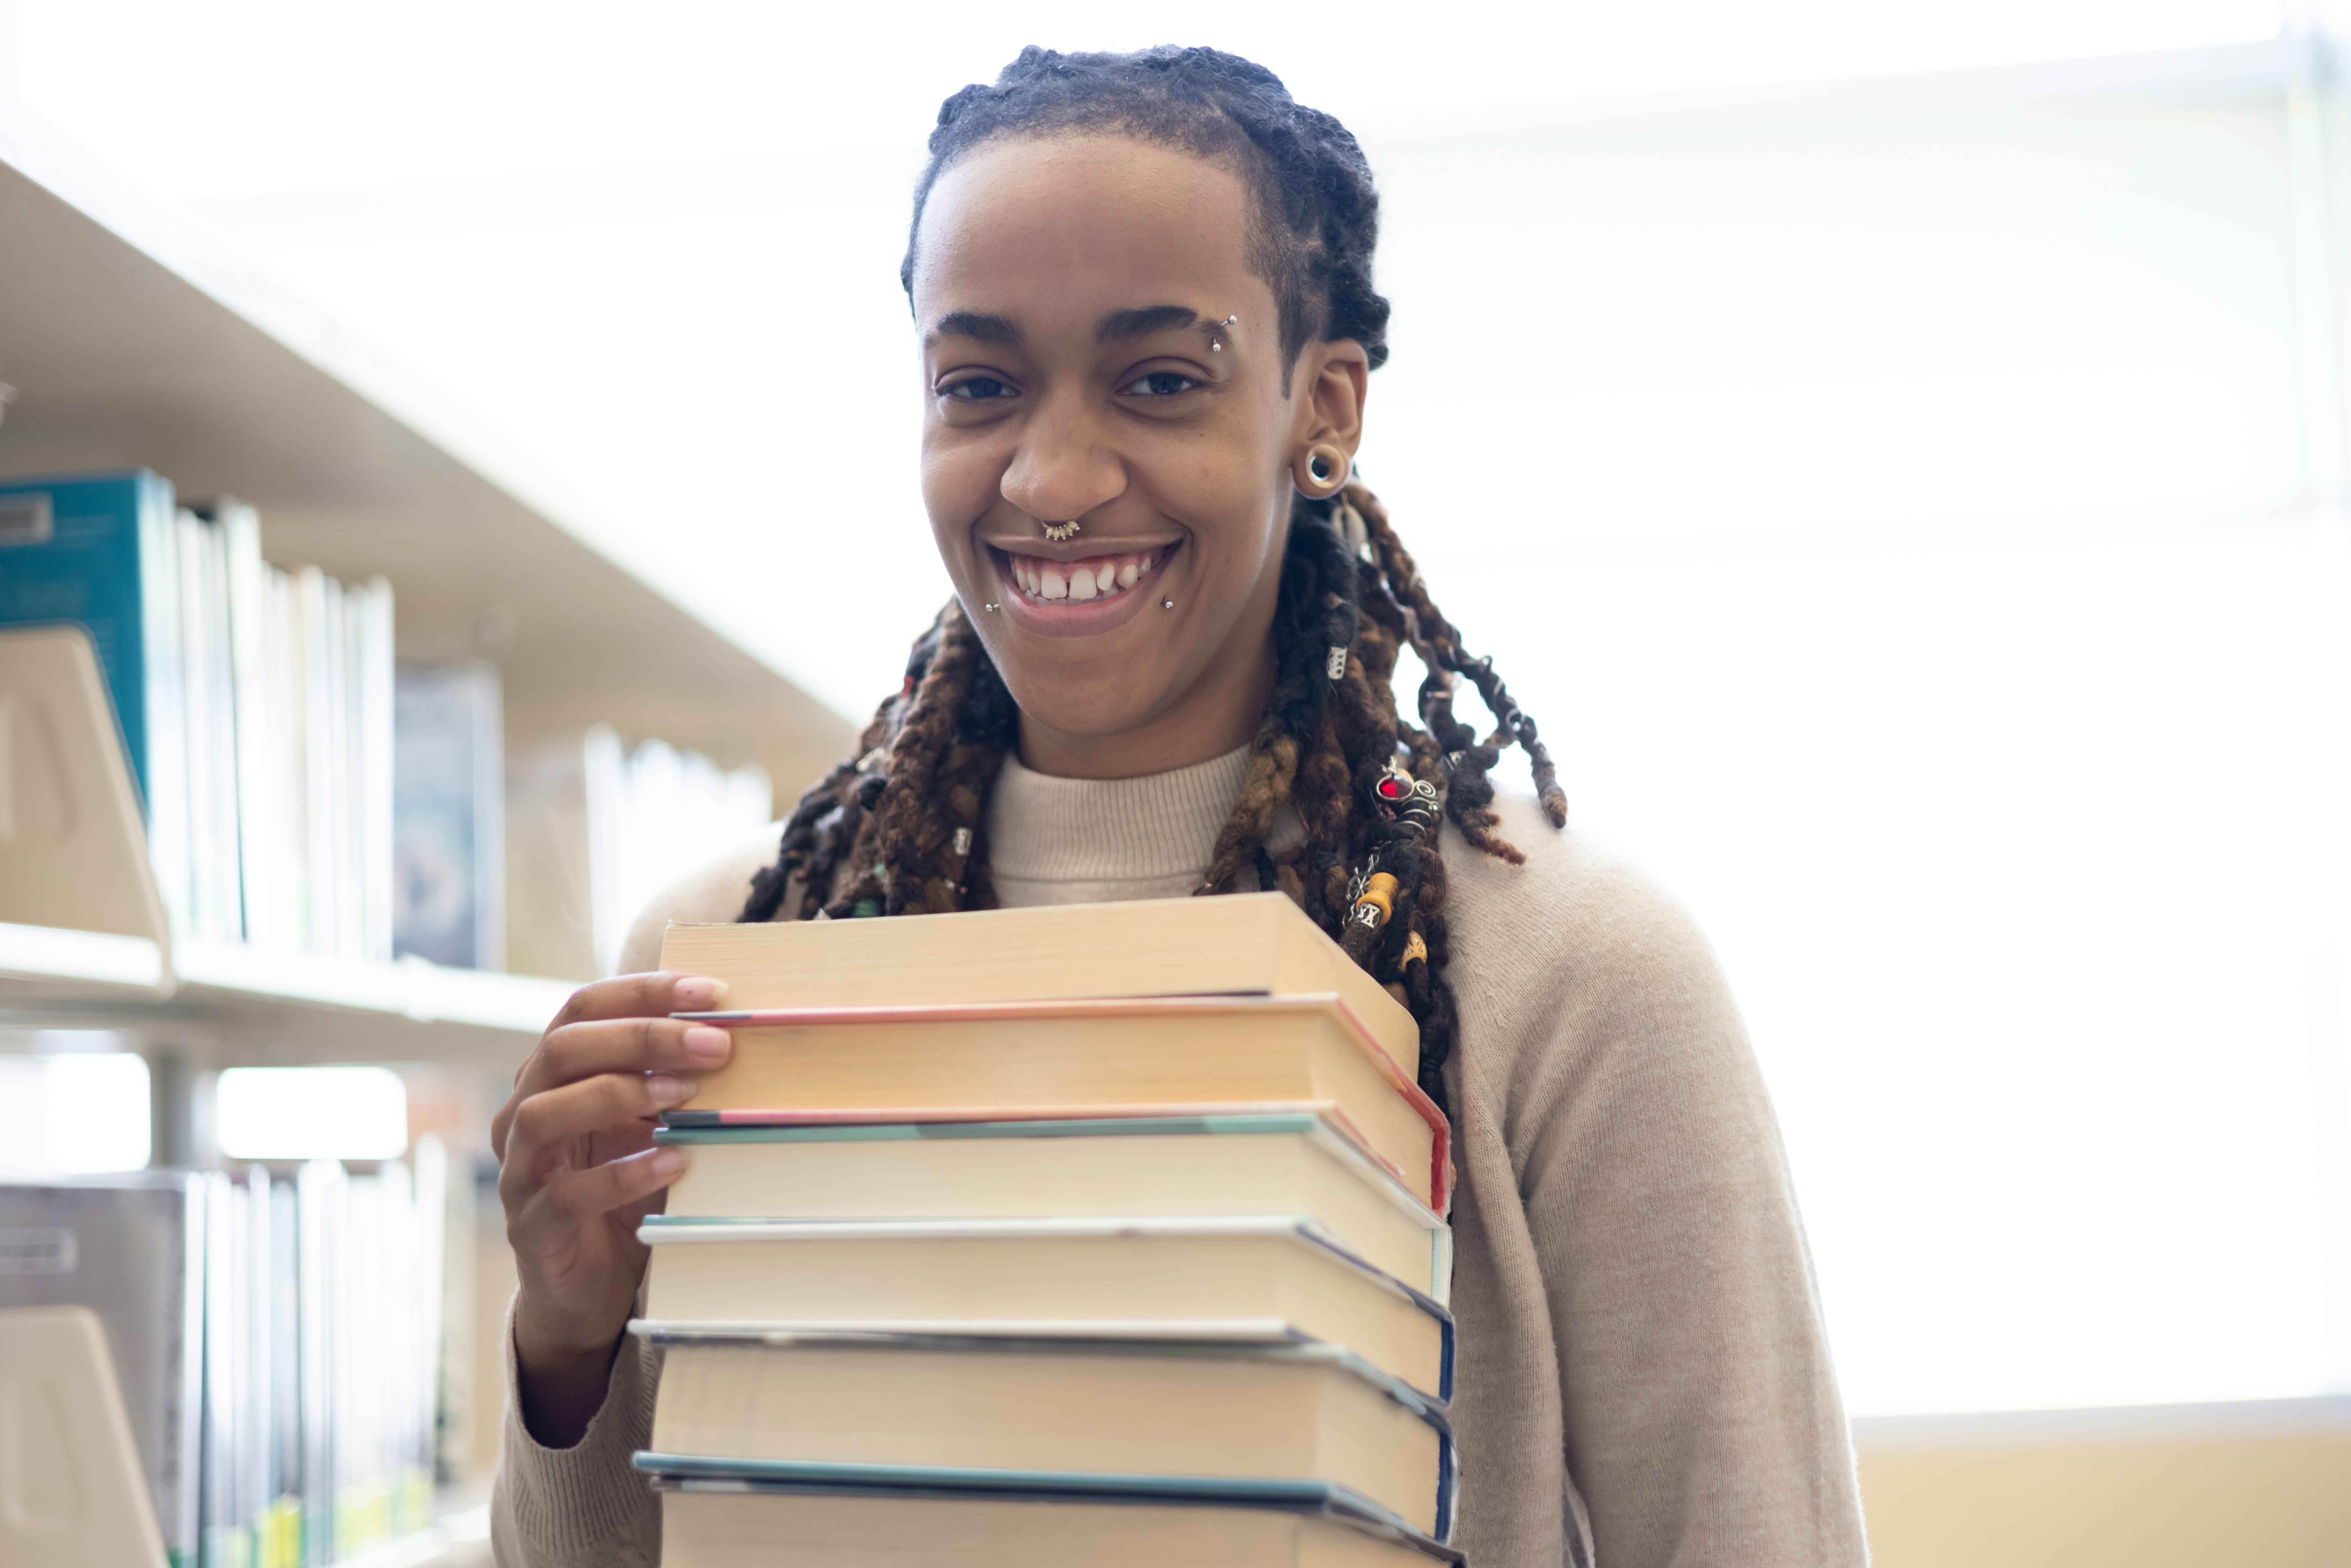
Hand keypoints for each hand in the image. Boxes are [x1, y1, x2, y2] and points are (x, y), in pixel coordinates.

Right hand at [492, 971, 729, 1444]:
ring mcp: (520, 1169)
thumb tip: (740, 1039)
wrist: (589, 1284)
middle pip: (564, 1049)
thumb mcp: (651, 1127)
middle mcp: (524, 1111)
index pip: (583, 1008)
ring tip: (684, 1095)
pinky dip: (623, 1174)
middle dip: (642, 1038)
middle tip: (715, 1046)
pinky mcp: (531, 1225)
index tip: (710, 993)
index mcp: (554, 1075)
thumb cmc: (625, 1190)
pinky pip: (567, 1193)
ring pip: (544, 1112)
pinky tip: (674, 1164)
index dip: (643, 992)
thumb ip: (674, 1085)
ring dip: (619, 1094)